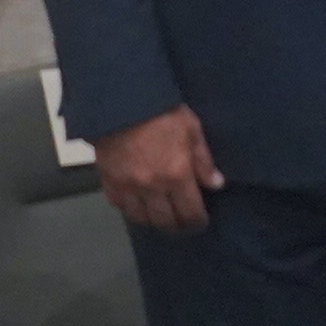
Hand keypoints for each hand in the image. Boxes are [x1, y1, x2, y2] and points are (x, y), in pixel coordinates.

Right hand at [96, 103, 223, 231]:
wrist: (120, 99)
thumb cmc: (162, 110)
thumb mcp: (191, 128)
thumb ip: (203, 160)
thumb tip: (216, 185)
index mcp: (176, 175)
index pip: (190, 213)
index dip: (197, 222)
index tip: (200, 222)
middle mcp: (152, 188)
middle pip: (166, 221)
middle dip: (177, 226)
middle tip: (182, 224)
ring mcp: (128, 187)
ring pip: (142, 219)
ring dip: (153, 220)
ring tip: (160, 215)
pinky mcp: (108, 182)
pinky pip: (120, 206)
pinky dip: (130, 208)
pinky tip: (137, 203)